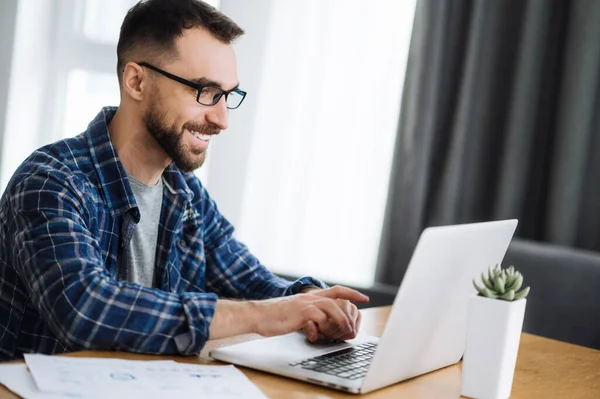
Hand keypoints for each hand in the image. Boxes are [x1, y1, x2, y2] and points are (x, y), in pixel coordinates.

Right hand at [252, 286, 368, 338]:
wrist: (258, 315)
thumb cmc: (275, 317)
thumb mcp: (296, 314)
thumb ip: (309, 316)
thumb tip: (320, 326)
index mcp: (310, 297)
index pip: (337, 290)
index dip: (352, 293)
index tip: (364, 299)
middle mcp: (310, 297)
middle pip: (338, 299)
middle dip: (349, 314)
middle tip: (353, 329)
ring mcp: (305, 303)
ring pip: (331, 307)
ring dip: (340, 321)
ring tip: (341, 333)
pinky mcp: (299, 312)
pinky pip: (318, 317)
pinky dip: (322, 327)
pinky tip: (317, 336)